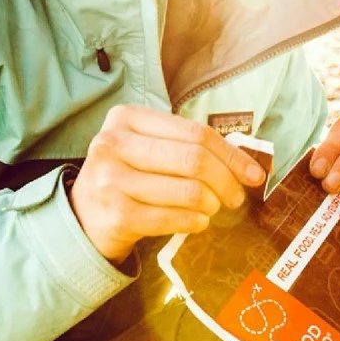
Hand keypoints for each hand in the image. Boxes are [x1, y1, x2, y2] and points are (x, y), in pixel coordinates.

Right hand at [68, 105, 267, 265]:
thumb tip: (246, 164)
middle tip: (237, 197)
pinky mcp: (117, 215)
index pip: (195, 133)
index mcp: (126, 118)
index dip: (232, 154)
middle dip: (226, 181)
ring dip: (211, 204)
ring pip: (188, 190)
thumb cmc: (128, 176)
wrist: (84, 217)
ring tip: (212, 208)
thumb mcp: (147, 149)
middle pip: (194, 159)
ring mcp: (112, 180)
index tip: (255, 174)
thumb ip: (187, 147)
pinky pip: (173, 218)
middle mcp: (114, 144)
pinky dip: (194, 222)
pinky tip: (198, 222)